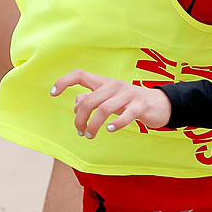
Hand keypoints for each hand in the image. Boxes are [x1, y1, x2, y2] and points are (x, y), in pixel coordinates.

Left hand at [51, 69, 171, 137]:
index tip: (52, 93)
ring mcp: (128, 94)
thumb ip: (91, 99)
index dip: (64, 81)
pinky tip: (110, 130)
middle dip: (80, 119)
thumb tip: (75, 103)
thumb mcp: (108, 99)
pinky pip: (125, 115)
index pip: (80, 75)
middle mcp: (114, 85)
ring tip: (90, 136)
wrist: (159, 104)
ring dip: (93, 125)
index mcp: (104, 82)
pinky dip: (116, 124)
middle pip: (88, 100)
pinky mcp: (140, 105)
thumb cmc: (129, 102)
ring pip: (103, 109)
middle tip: (80, 132)